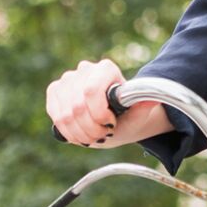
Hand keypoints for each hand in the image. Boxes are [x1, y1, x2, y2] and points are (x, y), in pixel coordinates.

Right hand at [47, 58, 169, 148]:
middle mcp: (84, 69)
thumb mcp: (138, 117)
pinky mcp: (54, 91)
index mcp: (106, 69)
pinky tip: (80, 134)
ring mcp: (67, 79)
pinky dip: (69, 132)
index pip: (91, 91)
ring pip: (65, 115)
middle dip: (91, 129)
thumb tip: (152, 100)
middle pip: (77, 106)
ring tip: (93, 137)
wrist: (116, 120)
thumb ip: (143, 109)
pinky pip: (56, 116)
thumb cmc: (127, 117)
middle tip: (103, 135)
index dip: (98, 114)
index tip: (111, 124)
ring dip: (80, 133)